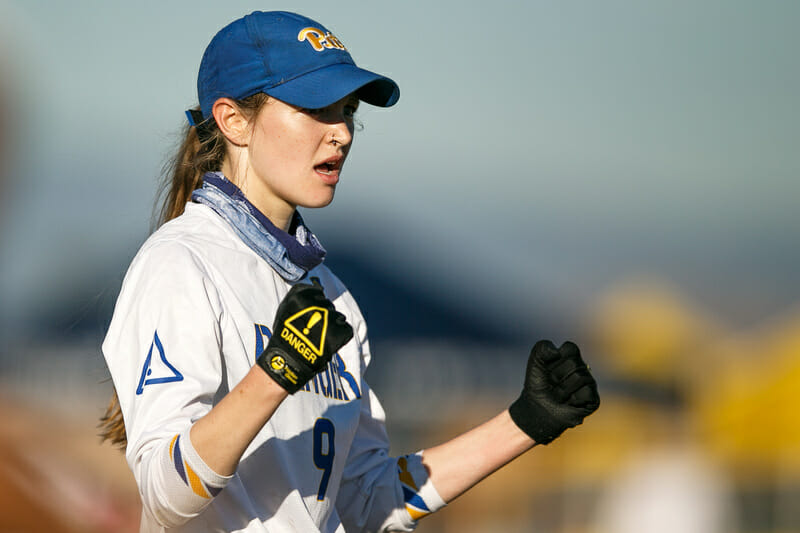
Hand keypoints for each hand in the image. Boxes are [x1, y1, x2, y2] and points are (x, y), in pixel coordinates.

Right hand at [257, 278, 353, 392]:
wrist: (288, 362)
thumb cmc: (284, 337)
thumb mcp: (284, 310)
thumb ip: (298, 296)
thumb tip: (315, 287)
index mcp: (301, 296)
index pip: (317, 292)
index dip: (314, 305)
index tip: (308, 316)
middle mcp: (316, 304)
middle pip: (328, 304)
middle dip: (324, 315)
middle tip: (313, 330)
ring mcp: (329, 317)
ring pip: (338, 316)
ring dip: (332, 326)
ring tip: (319, 338)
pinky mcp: (340, 331)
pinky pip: (346, 329)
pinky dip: (340, 336)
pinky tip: (327, 344)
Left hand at [509, 340, 599, 443]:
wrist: (537, 409)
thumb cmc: (538, 385)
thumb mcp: (535, 362)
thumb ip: (542, 348)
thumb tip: (557, 352)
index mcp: (571, 357)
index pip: (570, 348)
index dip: (555, 359)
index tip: (547, 368)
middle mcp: (582, 368)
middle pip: (574, 363)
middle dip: (557, 375)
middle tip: (552, 384)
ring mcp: (589, 383)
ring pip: (580, 377)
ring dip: (563, 389)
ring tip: (558, 395)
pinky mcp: (593, 399)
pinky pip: (587, 392)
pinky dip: (573, 399)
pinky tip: (568, 403)